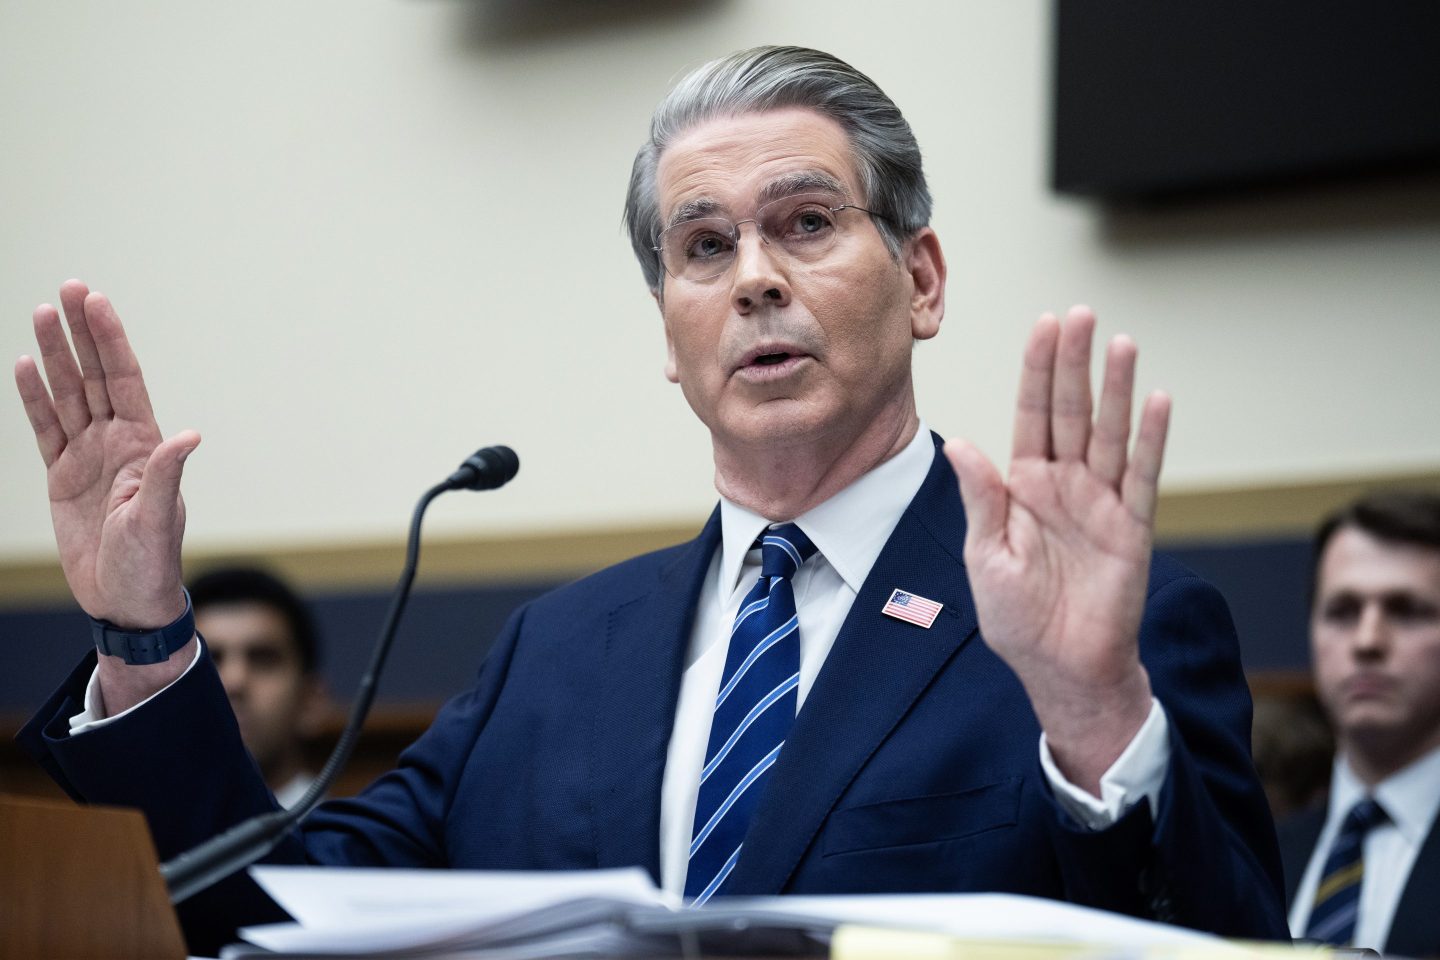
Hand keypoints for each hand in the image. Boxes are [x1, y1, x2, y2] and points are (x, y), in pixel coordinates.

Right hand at [15, 280, 199, 630]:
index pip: (123, 380)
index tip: (95, 301)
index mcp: (143, 445)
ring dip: (55, 355)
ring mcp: (88, 456)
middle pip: (94, 376)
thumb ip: (165, 475)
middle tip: (68, 288)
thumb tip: (188, 436)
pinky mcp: (62, 475)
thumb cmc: (151, 562)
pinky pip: (45, 427)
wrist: (124, 599)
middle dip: (82, 333)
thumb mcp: (159, 518)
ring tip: (41, 312)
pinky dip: (35, 397)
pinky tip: (26, 365)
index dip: (110, 340)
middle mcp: (116, 442)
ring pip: (68, 394)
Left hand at [944, 306, 1168, 791]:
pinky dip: (1150, 441)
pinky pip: (1142, 478)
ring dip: (1116, 390)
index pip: (1032, 416)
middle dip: (1075, 364)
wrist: (1061, 668)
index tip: (1044, 326)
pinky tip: (1156, 401)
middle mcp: (1064, 486)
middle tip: (1082, 315)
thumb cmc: (1017, 618)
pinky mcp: (1131, 529)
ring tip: (1122, 343)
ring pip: (1110, 435)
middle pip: (1072, 412)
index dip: (1038, 373)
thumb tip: (962, 444)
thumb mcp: (986, 556)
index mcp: (1024, 487)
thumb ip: (982, 499)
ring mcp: (1100, 504)